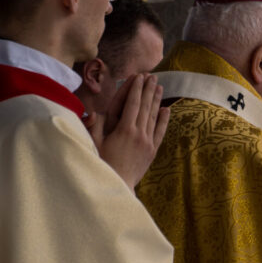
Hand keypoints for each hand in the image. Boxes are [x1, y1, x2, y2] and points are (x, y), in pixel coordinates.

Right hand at [97, 74, 169, 189]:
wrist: (117, 185)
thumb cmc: (101, 164)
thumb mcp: (94, 145)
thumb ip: (95, 127)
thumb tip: (94, 112)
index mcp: (124, 130)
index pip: (132, 104)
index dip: (136, 89)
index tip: (139, 77)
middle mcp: (138, 134)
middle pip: (145, 107)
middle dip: (148, 90)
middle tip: (152, 76)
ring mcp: (147, 142)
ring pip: (153, 117)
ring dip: (156, 100)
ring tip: (159, 87)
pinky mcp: (152, 150)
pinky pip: (160, 132)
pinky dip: (163, 120)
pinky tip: (166, 109)